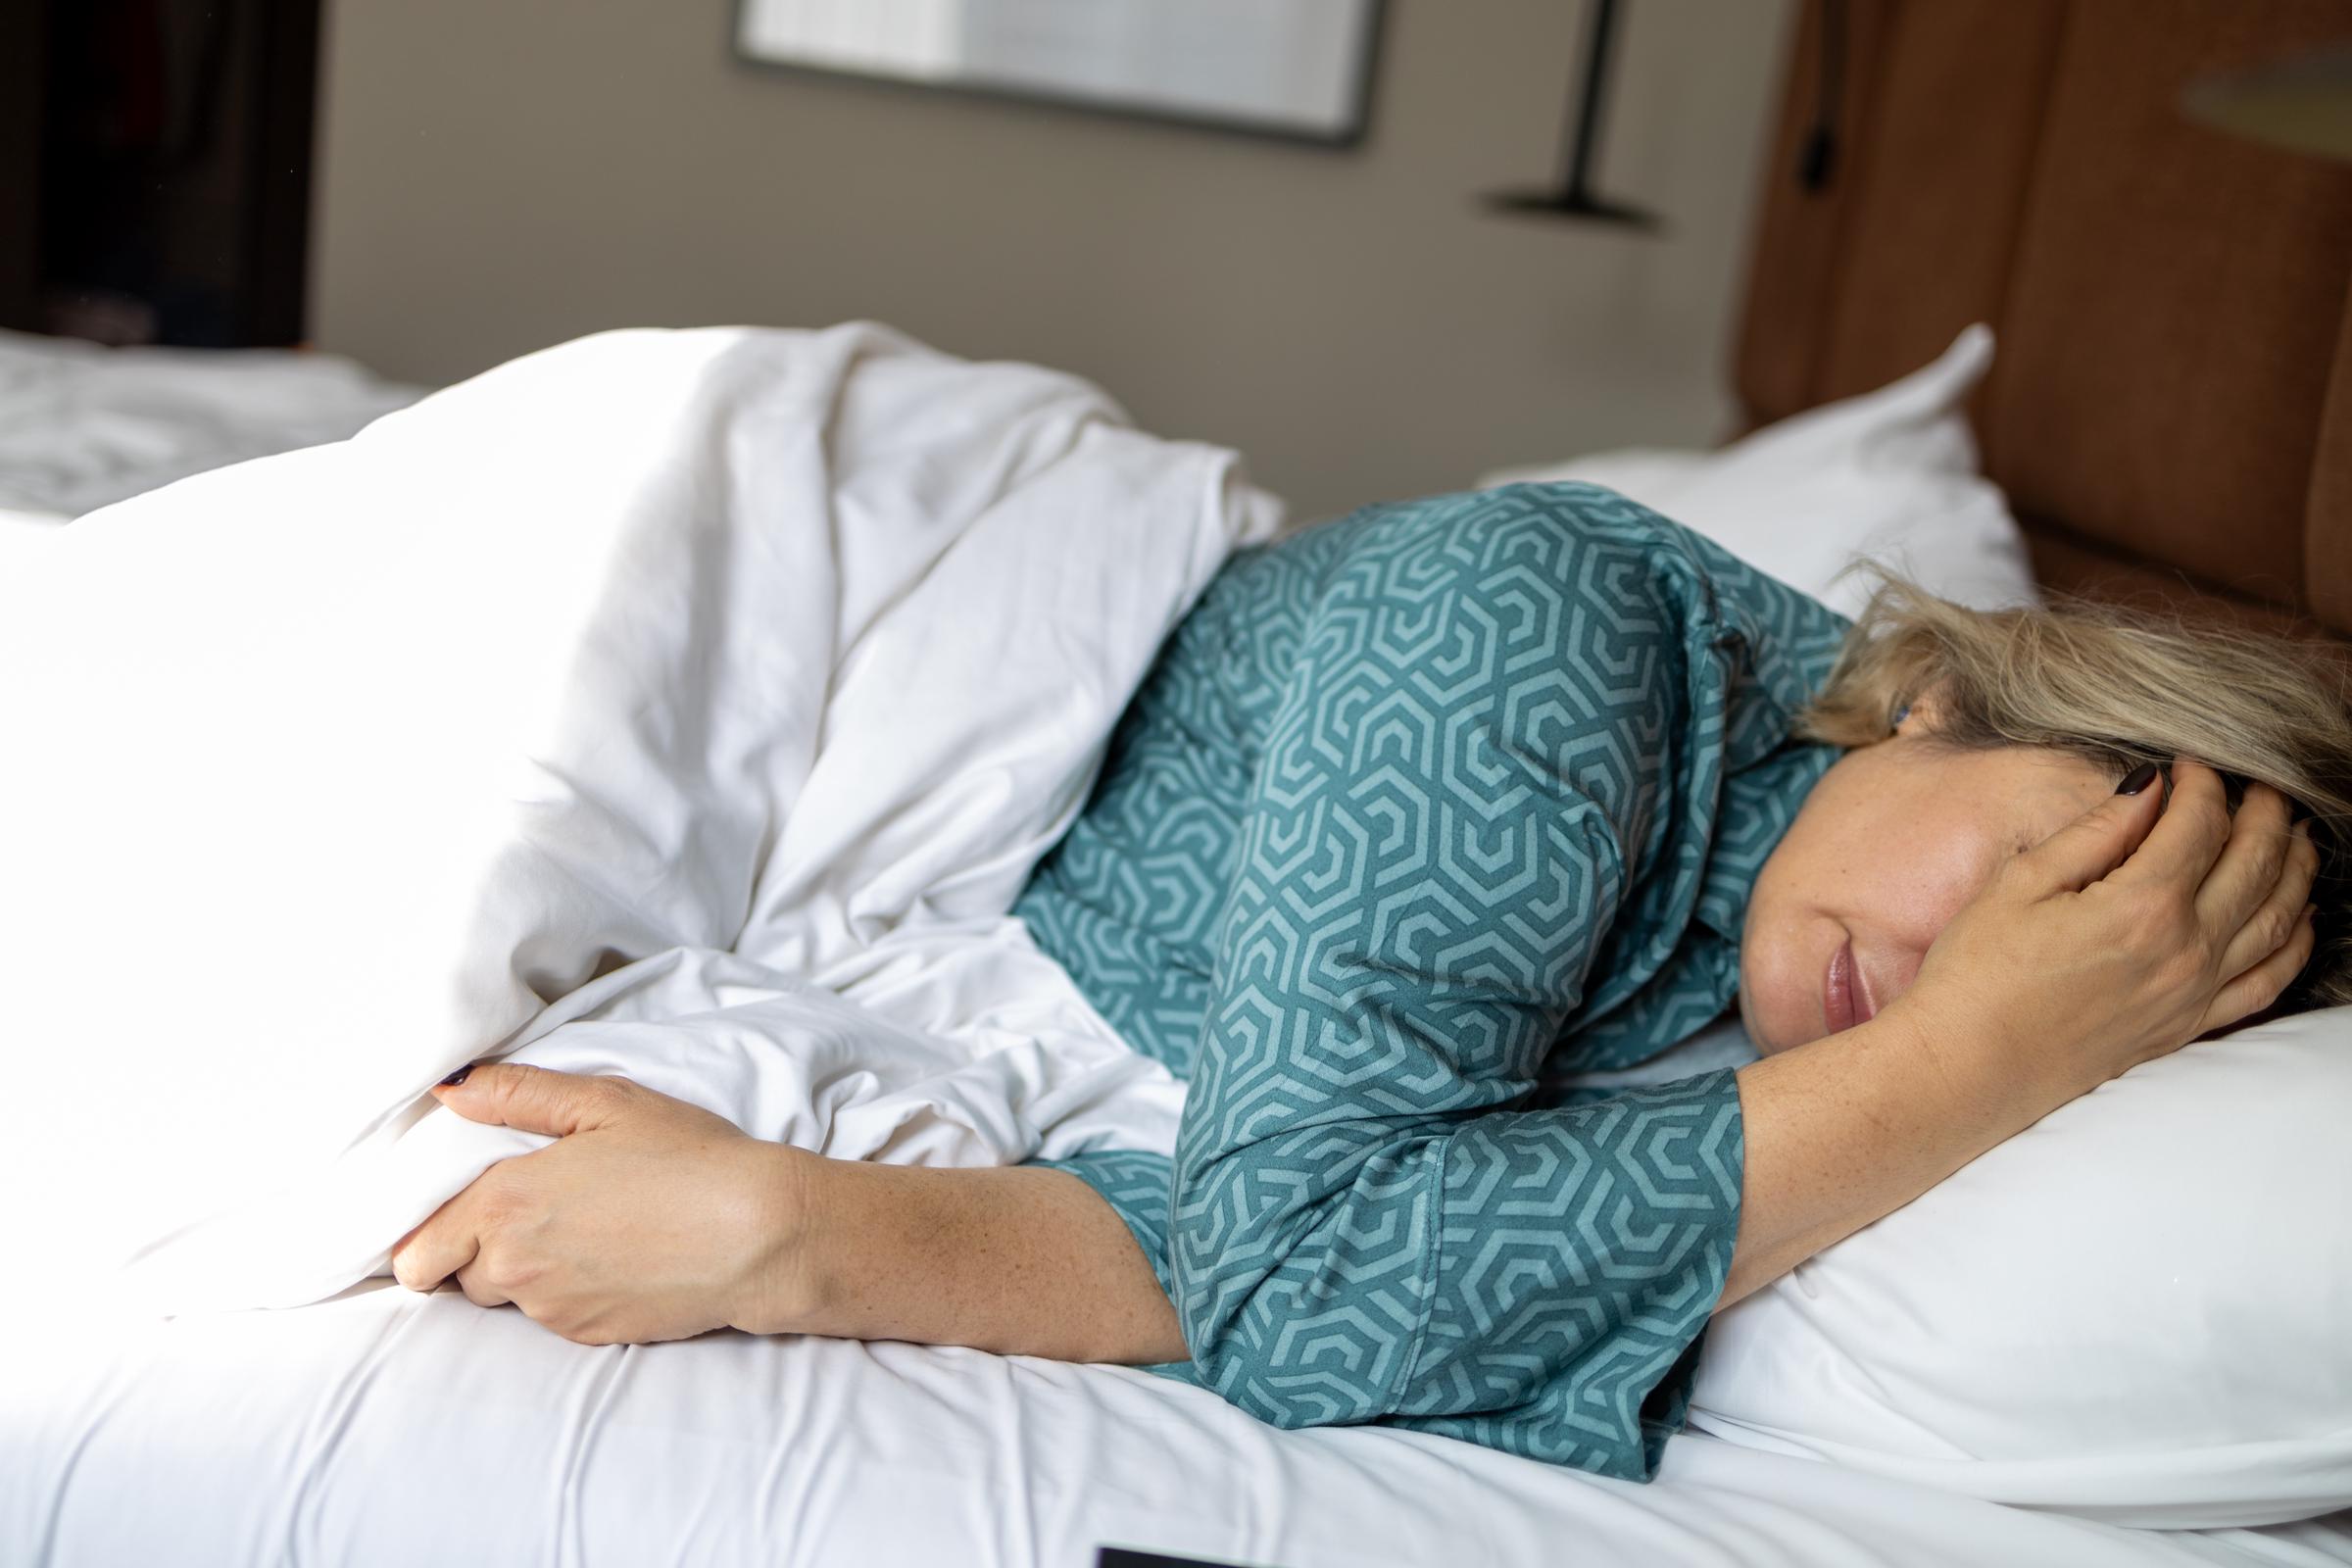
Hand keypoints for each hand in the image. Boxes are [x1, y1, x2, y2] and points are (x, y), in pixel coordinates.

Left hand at [389, 1063, 796, 1344]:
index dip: (427, 1232)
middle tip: (527, 1215)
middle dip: (472, 1252)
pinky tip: (613, 1259)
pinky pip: (551, 1318)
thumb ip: (518, 1094)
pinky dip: (567, 1293)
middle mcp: (514, 1267)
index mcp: (504, 1202)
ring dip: (520, 1273)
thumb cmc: (688, 1157)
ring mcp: (550, 1310)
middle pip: (452, 1278)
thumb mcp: (607, 1102)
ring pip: (503, 1299)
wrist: (759, 1235)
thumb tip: (449, 1090)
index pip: (417, 1247)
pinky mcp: (587, 1336)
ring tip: (580, 1232)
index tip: (453, 1212)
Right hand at [1892, 759, 2318, 1105]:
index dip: (2202, 784)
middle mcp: (2184, 950)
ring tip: (2296, 837)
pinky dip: (2296, 946)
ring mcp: (2193, 993)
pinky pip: (2267, 983)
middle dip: (2265, 815)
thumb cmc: (1978, 974)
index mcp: (2141, 906)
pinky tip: (2299, 920)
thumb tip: (2150, 789)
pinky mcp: (2187, 1026)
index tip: (2188, 765)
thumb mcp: (2020, 884)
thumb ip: (2095, 833)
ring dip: (2295, 869)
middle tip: (2261, 788)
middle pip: (2255, 865)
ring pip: (2278, 919)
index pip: (2198, 825)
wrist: (1967, 1066)